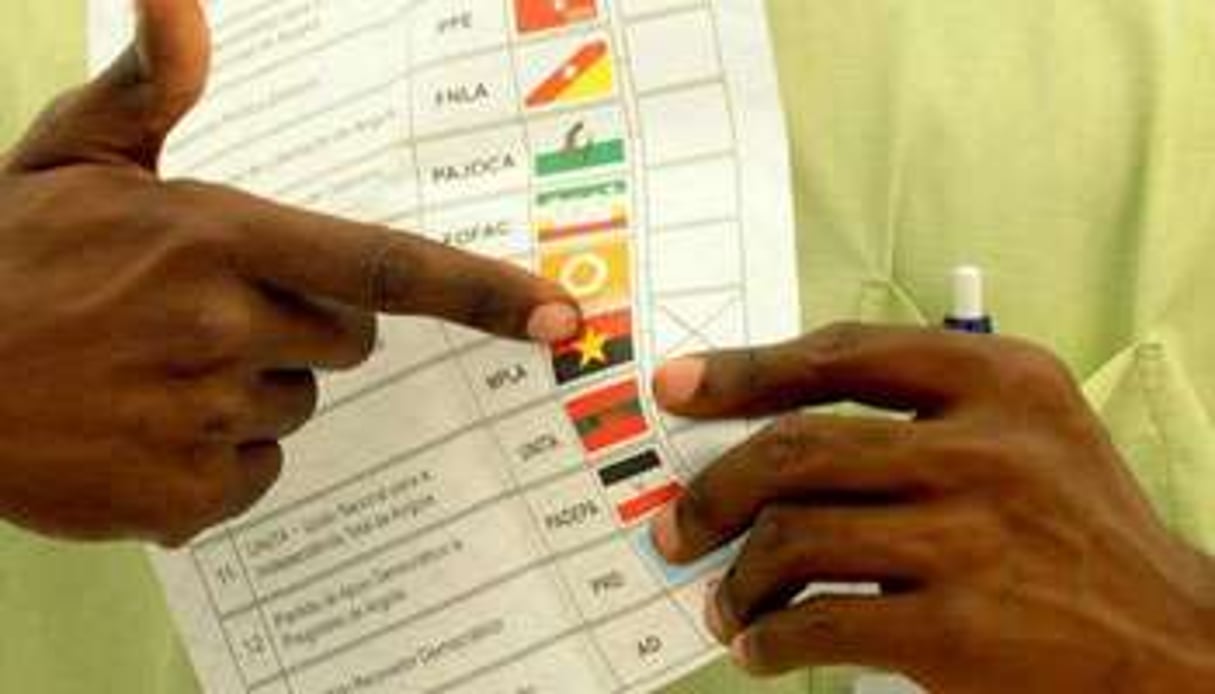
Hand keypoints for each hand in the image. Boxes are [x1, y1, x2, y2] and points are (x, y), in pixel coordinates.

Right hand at [0, 0, 578, 545]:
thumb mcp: (71, 158)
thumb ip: (149, 88)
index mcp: (215, 237)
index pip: (384, 267)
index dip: (482, 293)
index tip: (558, 314)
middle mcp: (223, 327)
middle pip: (349, 342)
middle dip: (304, 327)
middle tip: (206, 314)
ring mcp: (202, 419)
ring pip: (295, 407)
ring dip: (250, 390)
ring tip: (154, 369)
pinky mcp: (180, 497)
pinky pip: (254, 475)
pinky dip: (216, 459)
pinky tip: (143, 427)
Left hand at [649, 323, 1214, 692]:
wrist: (1172, 641)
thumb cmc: (1075, 528)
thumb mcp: (1027, 431)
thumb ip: (918, 412)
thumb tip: (770, 432)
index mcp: (999, 379)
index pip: (840, 355)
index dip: (743, 369)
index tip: (676, 387)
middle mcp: (984, 446)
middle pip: (796, 448)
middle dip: (713, 491)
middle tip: (677, 526)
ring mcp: (970, 536)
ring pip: (793, 536)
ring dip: (737, 578)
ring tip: (727, 603)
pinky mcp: (957, 627)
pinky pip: (819, 621)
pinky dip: (772, 639)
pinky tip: (764, 648)